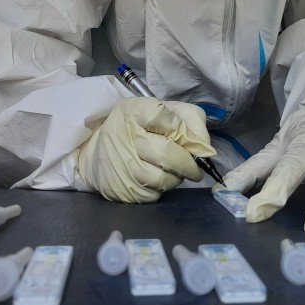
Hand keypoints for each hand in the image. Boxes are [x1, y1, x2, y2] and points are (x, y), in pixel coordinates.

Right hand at [76, 98, 215, 202]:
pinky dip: (161, 188)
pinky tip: (155, 178)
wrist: (98, 150)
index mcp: (135, 111)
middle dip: (189, 164)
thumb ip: (189, 120)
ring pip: (164, 179)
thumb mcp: (162, 110)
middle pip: (168, 155)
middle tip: (195, 167)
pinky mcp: (122, 190)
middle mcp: (125, 137)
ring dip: (176, 177)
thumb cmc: (137, 127)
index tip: (192, 142)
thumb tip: (205, 149)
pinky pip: (154, 194)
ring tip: (172, 170)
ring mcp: (122, 166)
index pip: (163, 118)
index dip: (185, 132)